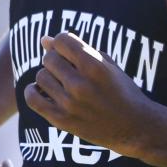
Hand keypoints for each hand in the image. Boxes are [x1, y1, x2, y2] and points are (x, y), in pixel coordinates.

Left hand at [24, 32, 152, 155]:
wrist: (134, 127)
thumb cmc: (122, 92)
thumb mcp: (106, 65)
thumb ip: (77, 50)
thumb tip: (44, 39)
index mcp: (95, 67)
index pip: (61, 40)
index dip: (63, 42)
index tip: (69, 51)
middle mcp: (80, 85)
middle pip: (49, 58)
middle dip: (56, 59)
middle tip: (68, 69)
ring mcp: (69, 104)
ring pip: (40, 76)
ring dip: (48, 76)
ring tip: (61, 82)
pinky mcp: (61, 120)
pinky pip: (32, 99)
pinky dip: (33, 91)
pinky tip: (43, 90)